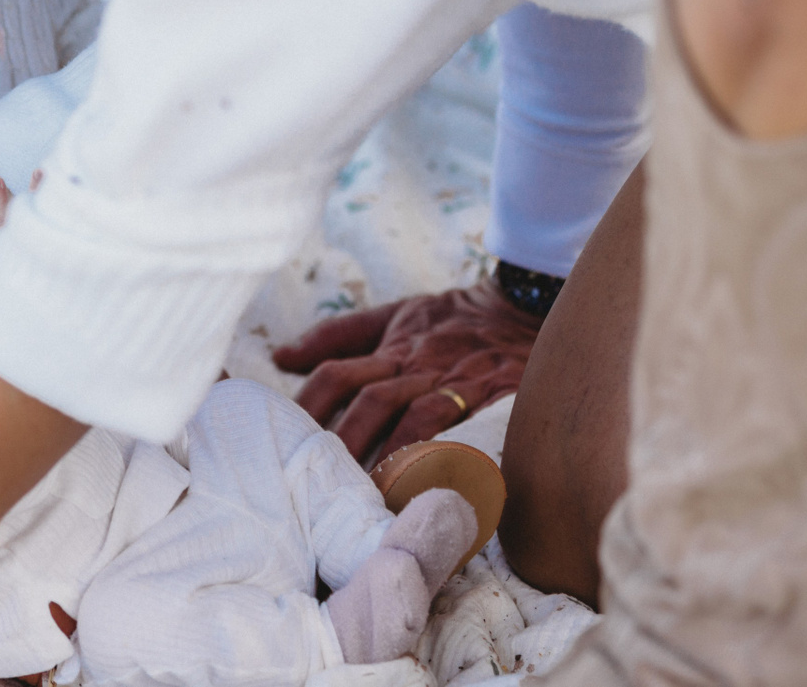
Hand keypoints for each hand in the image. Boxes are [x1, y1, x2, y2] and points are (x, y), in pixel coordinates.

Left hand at [272, 280, 541, 462]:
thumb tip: (280, 356)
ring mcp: (461, 384)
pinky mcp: (498, 401)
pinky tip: (430, 488)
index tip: (288, 437)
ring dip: (392, 458)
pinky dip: (448, 457)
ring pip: (418, 419)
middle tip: (319, 482)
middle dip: (345, 441)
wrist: (525, 309)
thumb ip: (338, 336)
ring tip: (368, 497)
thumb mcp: (395, 314)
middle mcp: (422, 366)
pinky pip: (471, 431)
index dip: (312, 404)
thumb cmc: (452, 319)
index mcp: (392, 348)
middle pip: (373, 401)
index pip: (340, 373)